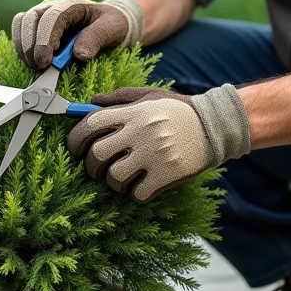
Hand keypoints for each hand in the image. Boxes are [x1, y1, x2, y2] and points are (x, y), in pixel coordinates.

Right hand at [12, 0, 143, 68]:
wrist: (107, 21)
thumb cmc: (112, 23)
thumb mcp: (112, 28)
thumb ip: (97, 38)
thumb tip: (79, 55)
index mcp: (71, 3)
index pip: (51, 17)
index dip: (45, 40)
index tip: (45, 63)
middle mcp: (53, 5)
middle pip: (30, 18)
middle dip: (30, 45)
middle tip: (39, 67)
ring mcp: (42, 13)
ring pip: (22, 23)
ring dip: (23, 46)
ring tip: (35, 66)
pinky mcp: (36, 25)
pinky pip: (20, 31)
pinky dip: (22, 46)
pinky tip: (32, 61)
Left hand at [66, 84, 250, 202]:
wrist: (214, 126)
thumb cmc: (177, 110)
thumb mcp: (148, 96)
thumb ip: (118, 99)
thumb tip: (88, 104)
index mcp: (134, 112)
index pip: (91, 124)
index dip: (75, 139)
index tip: (76, 150)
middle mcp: (141, 132)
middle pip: (97, 155)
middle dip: (90, 167)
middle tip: (97, 169)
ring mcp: (154, 155)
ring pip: (114, 178)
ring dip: (113, 182)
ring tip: (122, 178)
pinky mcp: (167, 175)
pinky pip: (137, 194)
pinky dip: (134, 193)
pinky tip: (141, 185)